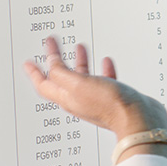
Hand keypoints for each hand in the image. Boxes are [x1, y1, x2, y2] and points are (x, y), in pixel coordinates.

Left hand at [23, 37, 166, 139]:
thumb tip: (51, 63)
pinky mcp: (113, 97)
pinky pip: (104, 80)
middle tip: (53, 47)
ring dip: (79, 61)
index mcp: (67, 98)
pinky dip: (103, 69)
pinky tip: (105, 62)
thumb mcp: (78, 84)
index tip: (28, 60)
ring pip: (83, 77)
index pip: (44, 83)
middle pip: (62, 78)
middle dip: (56, 60)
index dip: (34, 71)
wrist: (137, 119)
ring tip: (80, 47)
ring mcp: (96, 99)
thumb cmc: (109, 105)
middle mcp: (79, 99)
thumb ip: (61, 72)